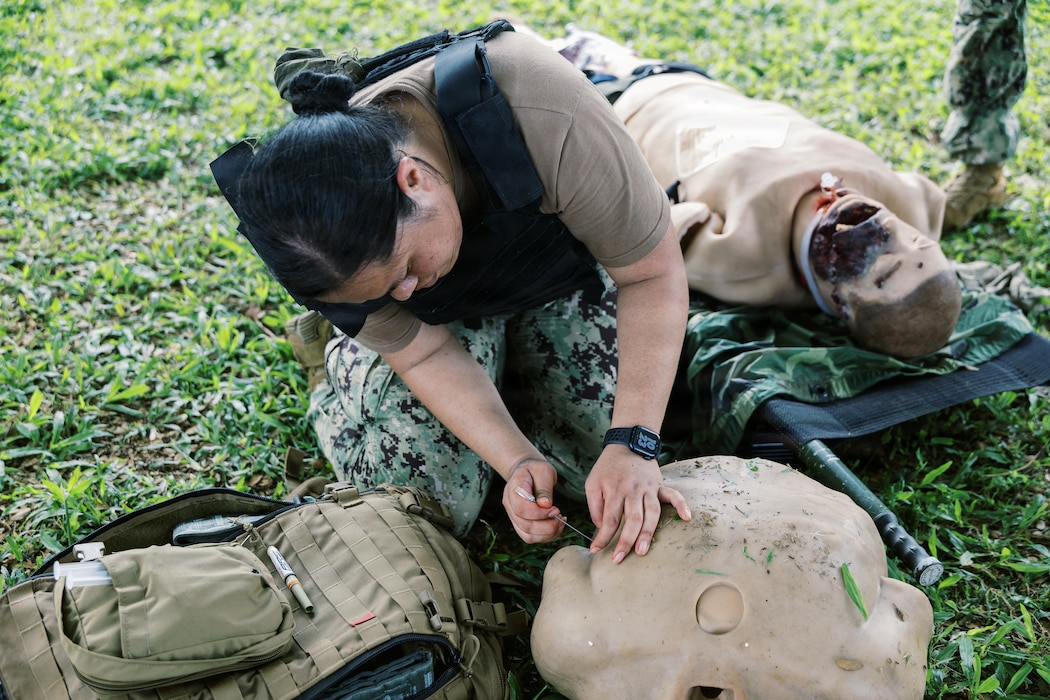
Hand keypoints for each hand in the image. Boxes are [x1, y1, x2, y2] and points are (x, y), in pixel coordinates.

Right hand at [502, 458, 565, 543]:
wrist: (527, 472)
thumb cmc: (535, 470)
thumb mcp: (543, 471)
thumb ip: (544, 488)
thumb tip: (546, 505)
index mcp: (513, 490)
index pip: (521, 509)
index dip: (539, 513)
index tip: (555, 509)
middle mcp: (509, 505)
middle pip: (524, 525)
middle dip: (547, 526)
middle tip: (561, 517)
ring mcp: (513, 516)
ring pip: (527, 535)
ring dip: (547, 533)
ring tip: (560, 522)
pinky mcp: (520, 524)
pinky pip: (530, 537)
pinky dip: (545, 536)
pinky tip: (555, 527)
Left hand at [584, 447, 690, 562]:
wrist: (627, 444)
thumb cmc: (607, 467)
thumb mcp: (592, 483)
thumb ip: (595, 506)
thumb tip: (601, 527)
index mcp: (615, 490)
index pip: (609, 518)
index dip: (603, 536)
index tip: (596, 550)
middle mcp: (633, 490)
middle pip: (632, 519)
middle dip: (625, 541)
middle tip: (619, 559)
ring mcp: (649, 488)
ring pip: (651, 513)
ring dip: (648, 533)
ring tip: (643, 550)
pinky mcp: (660, 485)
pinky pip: (673, 495)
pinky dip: (681, 505)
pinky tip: (687, 518)